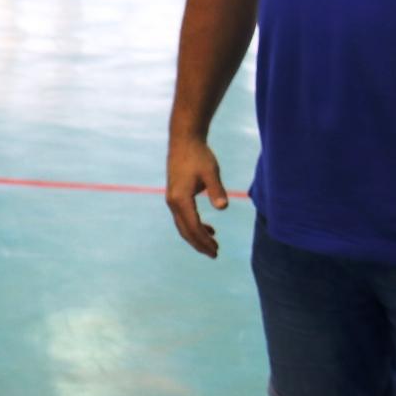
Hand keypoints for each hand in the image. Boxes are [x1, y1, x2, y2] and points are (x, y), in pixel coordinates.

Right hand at [165, 135, 230, 257]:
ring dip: (196, 237)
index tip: (216, 251)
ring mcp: (172, 199)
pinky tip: (209, 228)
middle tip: (215, 254)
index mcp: (180, 199)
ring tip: (213, 245)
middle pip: (185, 230)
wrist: (184, 140)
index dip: (204, 240)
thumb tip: (223, 208)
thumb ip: (216, 190)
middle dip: (199, 244)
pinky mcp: (175, 195)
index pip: (193, 226)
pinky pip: (183, 217)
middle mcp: (173, 202)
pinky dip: (194, 226)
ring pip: (183, 225)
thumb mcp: (211, 172)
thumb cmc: (199, 155)